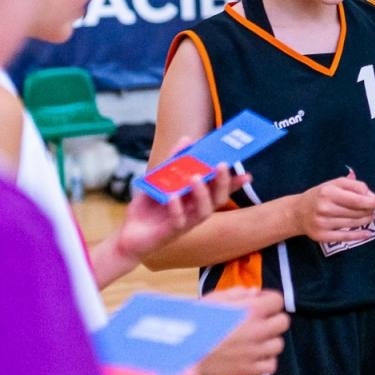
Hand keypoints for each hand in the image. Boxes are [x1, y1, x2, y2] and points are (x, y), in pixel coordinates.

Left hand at [113, 139, 248, 267]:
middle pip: (218, 199)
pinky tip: (172, 197)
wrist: (127, 235)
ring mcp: (185, 222)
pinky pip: (178, 221)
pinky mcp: (171, 232)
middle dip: (222, 183)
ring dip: (202, 194)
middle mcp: (195, 211)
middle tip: (221, 165)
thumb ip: (173, 161)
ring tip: (195, 177)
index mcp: (196, 199)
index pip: (220, 190)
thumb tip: (187, 139)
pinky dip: (177, 208)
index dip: (234, 183)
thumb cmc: (148, 209)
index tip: (247, 174)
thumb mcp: (158, 179)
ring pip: (204, 211)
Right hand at [197, 287, 288, 374]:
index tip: (259, 303)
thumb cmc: (195, 321)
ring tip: (253, 340)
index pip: (278, 301)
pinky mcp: (249, 370)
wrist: (182, 351)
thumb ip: (238, 294)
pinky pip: (271, 365)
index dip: (269, 300)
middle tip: (258, 322)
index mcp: (251, 310)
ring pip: (278, 344)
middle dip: (272, 319)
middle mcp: (258, 330)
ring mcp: (255, 352)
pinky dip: (265, 361)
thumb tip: (256, 293)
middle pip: (283, 322)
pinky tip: (253, 356)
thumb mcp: (214, 299)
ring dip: (268, 341)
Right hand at [289, 173, 374, 243]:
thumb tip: (372, 196)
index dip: (372, 201)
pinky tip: (368, 234)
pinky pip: (345, 237)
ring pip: (353, 224)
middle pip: (356, 212)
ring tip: (370, 217)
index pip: (357, 199)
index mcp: (328, 192)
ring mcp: (323, 223)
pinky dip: (359, 236)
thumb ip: (355, 186)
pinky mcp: (322, 236)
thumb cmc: (320, 195)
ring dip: (366, 221)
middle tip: (374, 209)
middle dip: (369, 211)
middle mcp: (325, 208)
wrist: (298, 212)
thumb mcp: (334, 184)